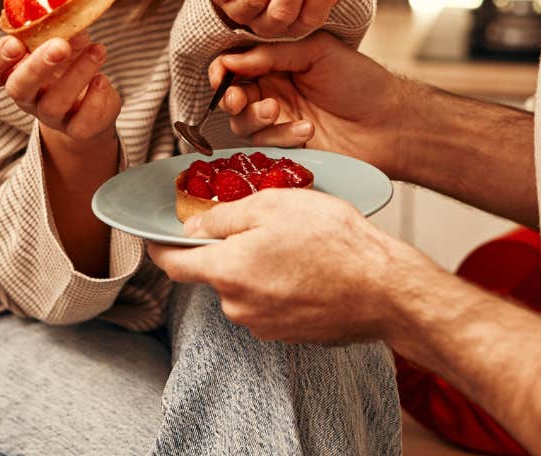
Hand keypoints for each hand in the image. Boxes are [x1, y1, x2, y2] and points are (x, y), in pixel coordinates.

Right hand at [0, 32, 119, 145]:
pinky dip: (94, 99)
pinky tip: (103, 80)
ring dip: (77, 73)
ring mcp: (50, 116)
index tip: (13, 44)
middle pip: (18, 88)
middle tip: (60, 45)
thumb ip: (59, 27)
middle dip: (37, 66)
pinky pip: (82, 122)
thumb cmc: (67, 64)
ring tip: (97, 50)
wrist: (92, 104)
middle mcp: (26, 96)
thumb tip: (69, 8)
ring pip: (54, 102)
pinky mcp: (77, 130)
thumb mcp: (59, 41)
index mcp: (11, 72)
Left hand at [149, 188, 434, 343]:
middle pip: (215, 274)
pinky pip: (270, 304)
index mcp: (228, 271)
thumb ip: (225, 216)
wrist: (384, 290)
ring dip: (258, 267)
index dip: (160, 247)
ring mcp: (264, 326)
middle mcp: (238, 306)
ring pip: (244, 288)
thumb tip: (194, 227)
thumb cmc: (336, 242)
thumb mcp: (275, 205)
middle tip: (265, 224)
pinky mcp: (288, 335)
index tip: (155, 236)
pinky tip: (310, 268)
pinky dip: (280, 285)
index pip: (174, 264)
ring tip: (298, 245)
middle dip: (229, 249)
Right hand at [209, 33, 405, 175]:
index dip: (223, 70)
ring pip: (244, 124)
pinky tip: (307, 129)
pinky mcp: (288, 148)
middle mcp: (275, 91)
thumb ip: (271, 54)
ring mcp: (280, 122)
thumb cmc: (361, 81)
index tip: (221, 76)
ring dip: (255, 118)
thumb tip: (230, 60)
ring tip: (278, 111)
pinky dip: (281, 137)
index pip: (237, 65)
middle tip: (239, 100)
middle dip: (231, 99)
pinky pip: (266, 146)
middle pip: (233, 97)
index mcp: (279, 63)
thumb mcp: (316, 51)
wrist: (390, 122)